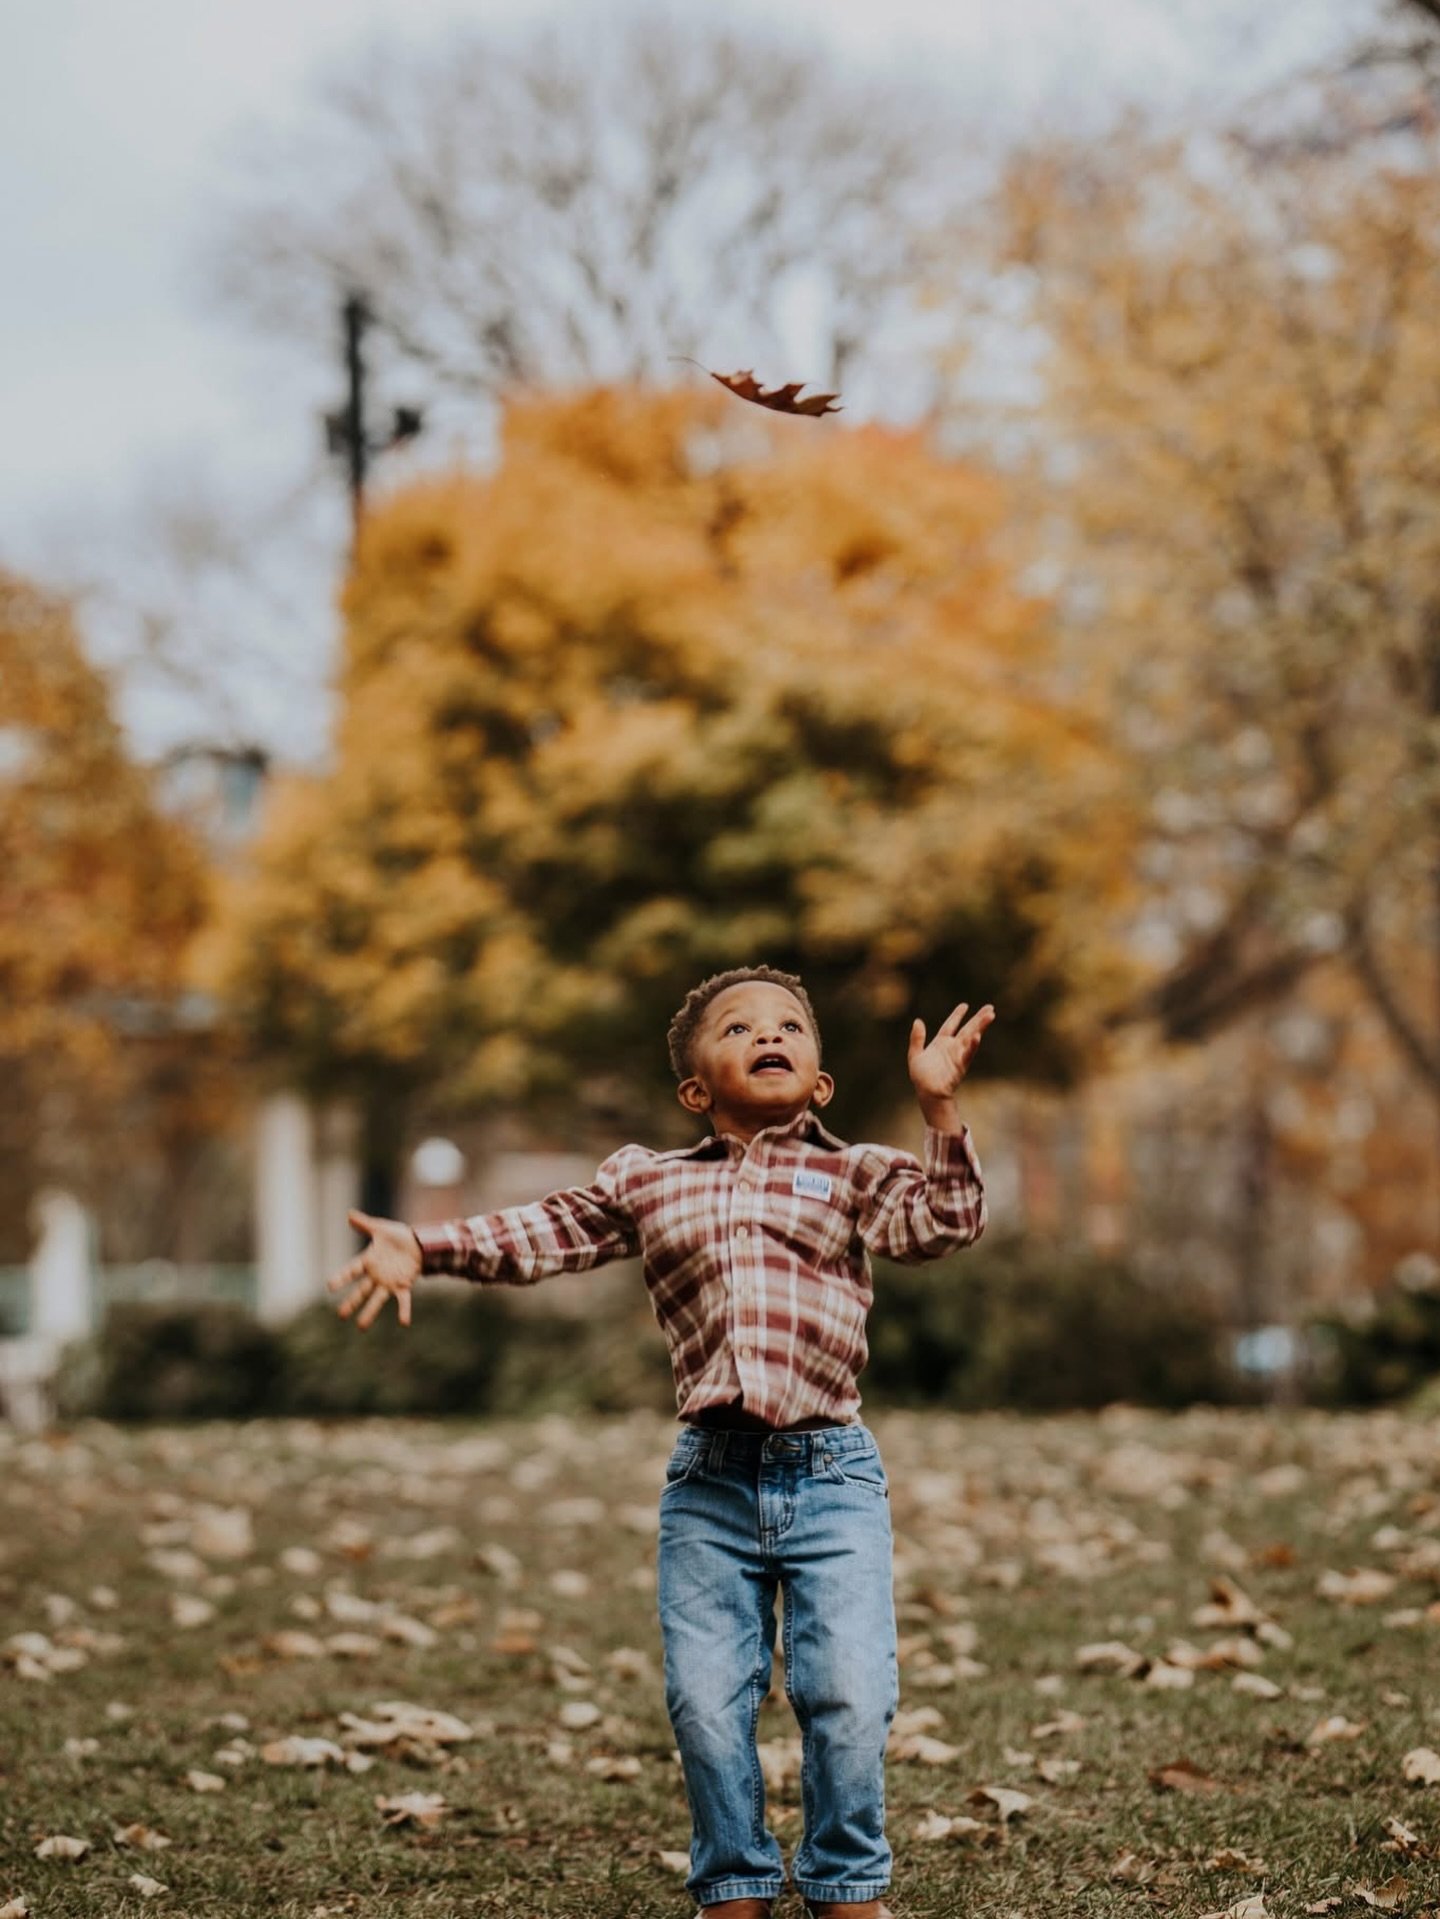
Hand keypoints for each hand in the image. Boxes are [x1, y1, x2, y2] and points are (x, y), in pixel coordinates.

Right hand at [327, 1210, 421, 1328]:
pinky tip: (403, 1322)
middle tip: (340, 1315)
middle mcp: (376, 1275)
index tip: (329, 1286)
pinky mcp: (403, 1286)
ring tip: (361, 1327)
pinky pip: (403, 1300)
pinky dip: (403, 1311)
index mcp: (369, 1260)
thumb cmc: (398, 1236)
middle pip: (361, 1291)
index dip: (341, 1278)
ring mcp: (389, 1282)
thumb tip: (349, 1214)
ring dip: (369, 1313)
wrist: (419, 1242)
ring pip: (377, 1300)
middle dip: (351, 1302)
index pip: (352, 1270)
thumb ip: (365, 1224)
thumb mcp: (381, 1228)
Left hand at [907, 1000, 995, 1128]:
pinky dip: (972, 1045)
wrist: (927, 1093)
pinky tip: (978, 1036)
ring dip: (981, 1027)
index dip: (957, 1015)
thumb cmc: (922, 1077)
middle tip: (990, 1008)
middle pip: (967, 1029)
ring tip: (990, 1015)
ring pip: (972, 1037)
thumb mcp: (915, 1054)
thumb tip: (918, 1021)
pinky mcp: (961, 1065)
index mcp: (941, 1043)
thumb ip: (917, 1038)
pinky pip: (968, 1053)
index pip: (951, 1025)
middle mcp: (952, 1047)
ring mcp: (958, 1055)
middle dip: (978, 1018)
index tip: (965, 1005)